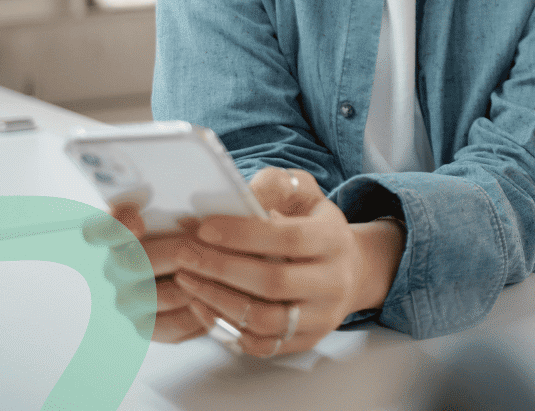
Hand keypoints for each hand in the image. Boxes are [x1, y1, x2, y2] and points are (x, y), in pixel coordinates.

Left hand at [84, 166, 325, 345]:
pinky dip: (227, 327)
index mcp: (334, 238)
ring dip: (218, 300)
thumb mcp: (300, 192)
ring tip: (186, 279)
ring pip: (265, 320)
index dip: (243, 234)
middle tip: (185, 254)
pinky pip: (261, 345)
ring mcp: (321, 317)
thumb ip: (271, 188)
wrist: (350, 268)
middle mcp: (333, 281)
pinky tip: (201, 304)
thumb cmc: (312, 221)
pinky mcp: (305, 342)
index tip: (205, 227)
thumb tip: (235, 198)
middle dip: (222, 268)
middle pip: (274, 283)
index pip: (288, 238)